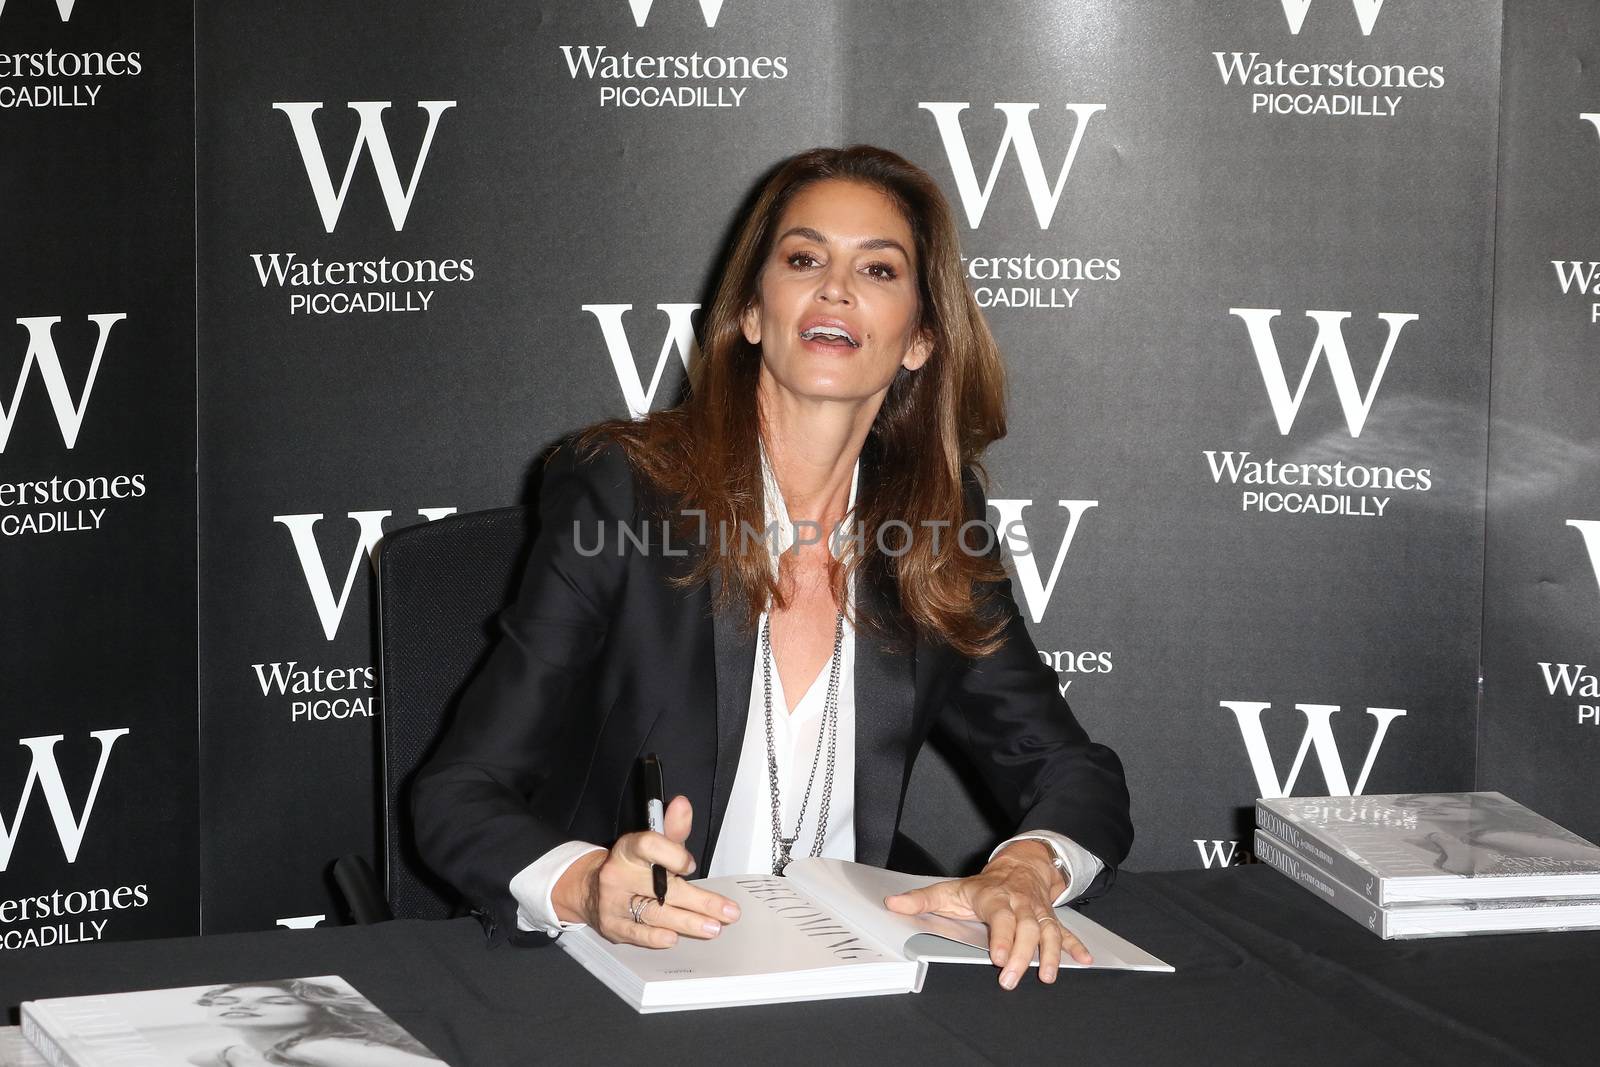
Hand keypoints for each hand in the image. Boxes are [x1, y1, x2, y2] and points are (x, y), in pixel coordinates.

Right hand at [552, 795, 740, 947]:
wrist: (591, 890)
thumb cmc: (632, 867)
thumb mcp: (651, 844)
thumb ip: (672, 829)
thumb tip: (683, 805)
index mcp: (628, 850)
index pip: (649, 845)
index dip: (673, 854)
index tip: (691, 865)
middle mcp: (618, 875)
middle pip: (663, 888)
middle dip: (700, 901)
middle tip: (728, 912)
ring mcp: (613, 902)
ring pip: (655, 913)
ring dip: (688, 922)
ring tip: (713, 928)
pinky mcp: (613, 926)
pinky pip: (638, 933)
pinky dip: (656, 937)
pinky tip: (674, 937)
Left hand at [883, 840, 1090, 987]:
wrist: (1020, 865)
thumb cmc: (983, 885)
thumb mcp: (951, 889)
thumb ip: (922, 899)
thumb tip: (893, 903)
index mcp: (995, 898)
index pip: (1000, 917)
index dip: (1001, 937)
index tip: (998, 958)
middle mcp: (1020, 904)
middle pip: (1026, 929)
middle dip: (1022, 955)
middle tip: (1013, 979)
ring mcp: (1038, 912)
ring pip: (1048, 932)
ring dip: (1050, 954)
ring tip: (1048, 976)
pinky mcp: (1051, 919)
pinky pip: (1065, 932)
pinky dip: (1076, 946)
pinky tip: (1085, 960)